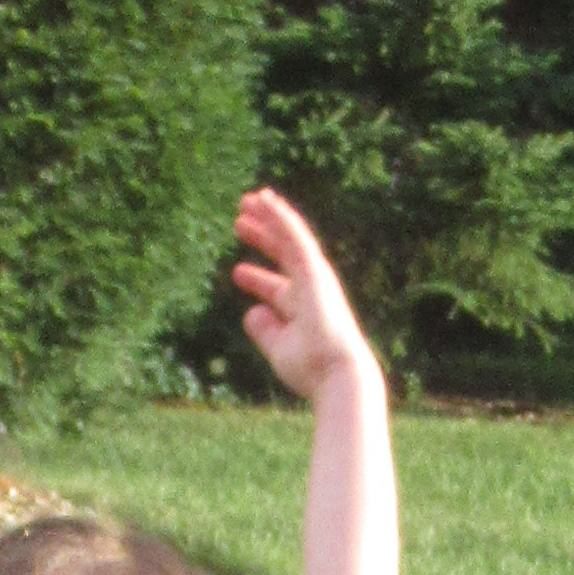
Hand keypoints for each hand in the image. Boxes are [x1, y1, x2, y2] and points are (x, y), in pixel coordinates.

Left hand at [230, 187, 377, 403]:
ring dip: (268, 218)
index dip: (257, 278)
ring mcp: (314, 277)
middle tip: (239, 223)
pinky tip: (265, 201)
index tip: (237, 272)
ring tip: (246, 201)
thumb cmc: (311, 369)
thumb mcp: (279, 347)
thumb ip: (264, 329)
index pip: (276, 287)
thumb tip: (251, 311)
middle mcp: (310, 289)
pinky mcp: (315, 269)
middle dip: (262, 239)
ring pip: (288, 238)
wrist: (335, 373)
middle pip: (281, 256)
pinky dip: (280, 217)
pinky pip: (295, 236)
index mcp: (301, 310)